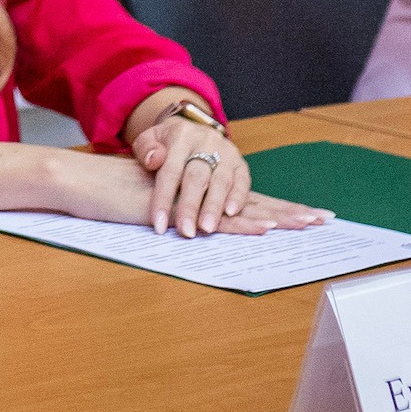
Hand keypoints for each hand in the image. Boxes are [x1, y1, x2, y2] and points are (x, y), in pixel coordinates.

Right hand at [34, 149, 327, 238]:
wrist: (85, 181)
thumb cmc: (111, 196)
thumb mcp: (152, 206)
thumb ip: (175, 213)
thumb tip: (194, 230)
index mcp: (196, 191)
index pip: (244, 200)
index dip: (276, 208)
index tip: (306, 215)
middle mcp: (198, 190)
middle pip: (253, 201)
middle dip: (290, 212)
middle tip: (325, 219)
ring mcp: (189, 197)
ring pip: (242, 207)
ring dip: (278, 216)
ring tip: (308, 224)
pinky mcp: (179, 207)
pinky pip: (216, 217)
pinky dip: (243, 222)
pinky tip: (266, 227)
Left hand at [125, 106, 318, 236]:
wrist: (187, 129)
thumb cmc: (163, 144)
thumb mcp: (148, 142)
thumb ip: (146, 149)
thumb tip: (154, 160)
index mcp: (180, 137)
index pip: (169, 172)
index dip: (162, 199)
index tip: (157, 225)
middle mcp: (207, 144)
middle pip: (199, 179)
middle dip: (193, 208)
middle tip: (189, 232)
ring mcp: (227, 154)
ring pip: (225, 183)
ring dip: (222, 208)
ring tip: (215, 228)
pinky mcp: (241, 166)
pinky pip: (246, 184)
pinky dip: (248, 201)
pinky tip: (257, 219)